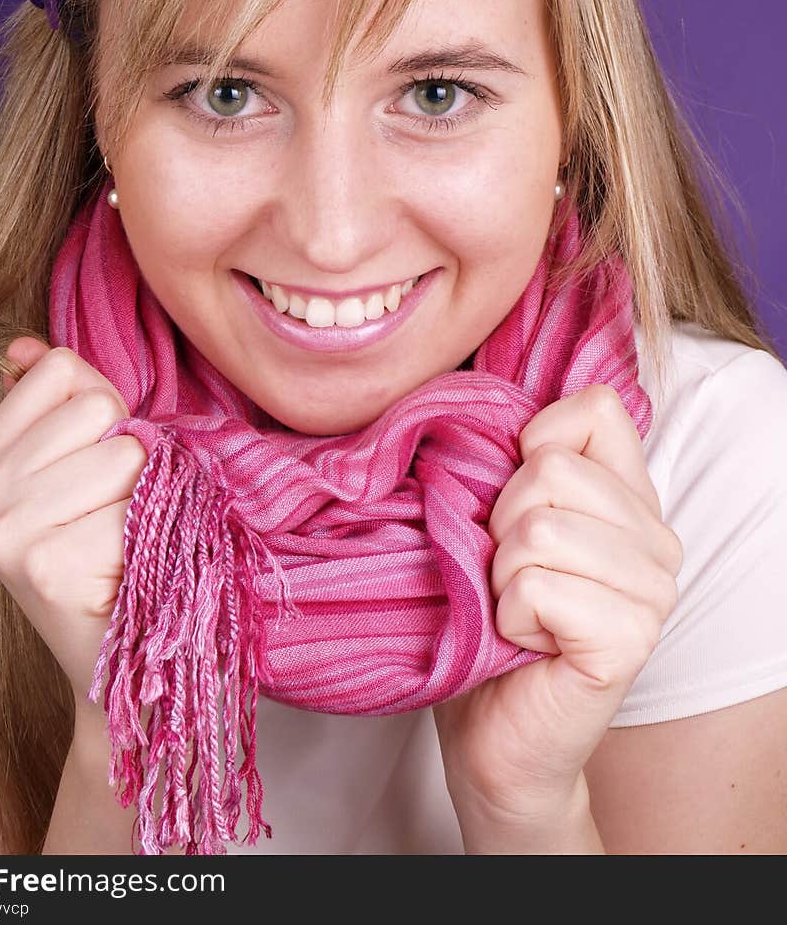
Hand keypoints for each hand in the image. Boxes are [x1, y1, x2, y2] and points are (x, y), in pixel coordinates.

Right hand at [0, 338, 148, 710]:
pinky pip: (135, 507)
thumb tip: (28, 349)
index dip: (103, 407)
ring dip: (142, 495)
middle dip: (127, 451)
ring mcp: (3, 534)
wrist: (121, 666)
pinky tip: (123, 571)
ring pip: (123, 452)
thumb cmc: (108, 554)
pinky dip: (147, 537)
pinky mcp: (45, 567)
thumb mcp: (76, 469)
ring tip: (118, 539)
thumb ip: (56, 402)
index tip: (95, 462)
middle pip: (97, 406)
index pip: (60, 370)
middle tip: (112, 510)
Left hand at [433, 383, 682, 829]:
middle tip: (508, 575)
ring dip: (499, 574)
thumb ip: (513, 464)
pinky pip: (536, 585)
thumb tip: (483, 414)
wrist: (492, 732)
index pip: (596, 408)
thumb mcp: (497, 524)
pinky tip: (524, 642)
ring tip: (516, 609)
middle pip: (550, 468)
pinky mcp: (629, 640)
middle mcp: (657, 539)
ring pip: (538, 527)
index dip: (532, 442)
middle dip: (499, 522)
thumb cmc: (486, 620)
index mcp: (631, 499)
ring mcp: (653, 592)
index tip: (512, 502)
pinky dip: (506, 615)